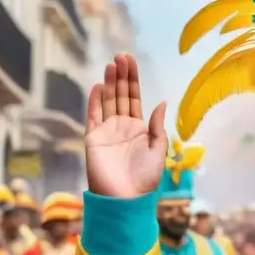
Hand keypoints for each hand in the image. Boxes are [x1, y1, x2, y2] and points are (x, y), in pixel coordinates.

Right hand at [86, 53, 167, 198]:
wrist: (125, 199)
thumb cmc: (145, 179)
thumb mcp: (158, 151)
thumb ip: (157, 127)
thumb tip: (161, 102)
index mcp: (139, 128)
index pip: (134, 97)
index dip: (133, 79)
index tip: (131, 61)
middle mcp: (122, 126)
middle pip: (120, 95)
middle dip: (121, 76)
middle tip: (121, 56)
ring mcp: (106, 131)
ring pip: (107, 101)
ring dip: (108, 83)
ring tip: (111, 65)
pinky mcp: (93, 139)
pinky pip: (93, 116)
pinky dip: (94, 101)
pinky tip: (97, 86)